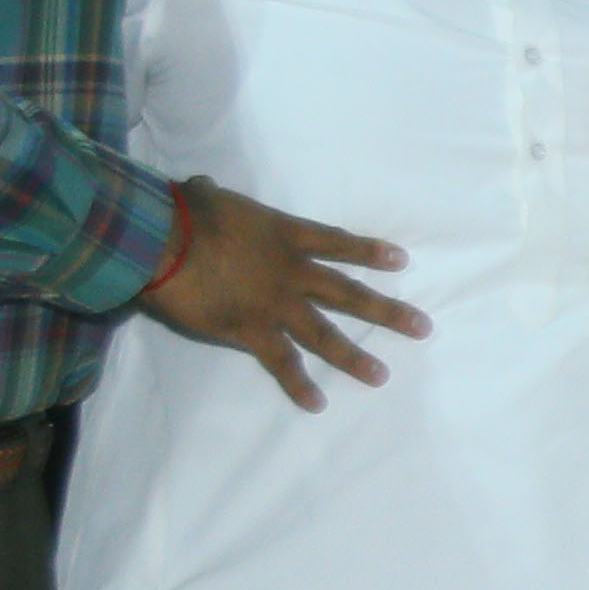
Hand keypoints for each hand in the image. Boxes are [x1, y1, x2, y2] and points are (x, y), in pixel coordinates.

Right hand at [134, 177, 422, 408]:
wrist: (165, 242)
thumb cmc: (183, 213)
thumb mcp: (205, 195)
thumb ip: (211, 194)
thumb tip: (202, 186)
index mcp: (285, 235)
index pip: (337, 244)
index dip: (369, 252)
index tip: (401, 261)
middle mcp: (292, 272)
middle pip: (350, 294)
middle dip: (387, 312)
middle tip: (422, 327)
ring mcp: (276, 304)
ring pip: (325, 334)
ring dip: (354, 357)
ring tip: (380, 376)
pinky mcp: (252, 331)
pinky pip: (281, 362)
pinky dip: (298, 384)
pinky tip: (317, 403)